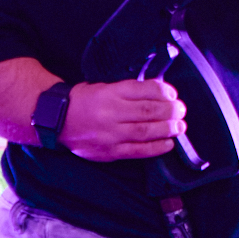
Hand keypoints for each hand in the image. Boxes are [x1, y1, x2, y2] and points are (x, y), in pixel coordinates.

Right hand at [60, 78, 185, 161]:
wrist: (57, 120)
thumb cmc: (83, 101)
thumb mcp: (104, 86)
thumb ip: (128, 91)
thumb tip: (158, 93)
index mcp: (110, 92)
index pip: (144, 90)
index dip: (163, 92)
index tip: (173, 93)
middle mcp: (111, 113)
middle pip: (149, 111)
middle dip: (170, 111)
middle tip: (181, 110)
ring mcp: (111, 134)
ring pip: (146, 131)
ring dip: (168, 129)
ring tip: (180, 126)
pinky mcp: (110, 151)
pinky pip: (138, 151)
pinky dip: (156, 147)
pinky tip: (168, 144)